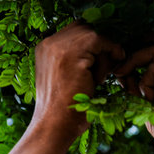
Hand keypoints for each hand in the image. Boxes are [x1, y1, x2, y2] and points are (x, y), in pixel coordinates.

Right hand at [33, 22, 124, 140]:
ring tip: (100, 77)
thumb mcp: (66, 77)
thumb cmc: (64, 108)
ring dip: (103, 53)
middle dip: (99, 45)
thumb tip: (103, 48)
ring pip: (93, 33)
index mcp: (44, 48)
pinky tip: (107, 74)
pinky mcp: (71, 54)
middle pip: (84, 27)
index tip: (103, 59)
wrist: (54, 126)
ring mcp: (57, 46)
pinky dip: (109, 54)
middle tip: (106, 68)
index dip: (92, 42)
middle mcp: (48, 43)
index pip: (75, 30)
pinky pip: (100, 41)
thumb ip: (76, 59)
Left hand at [115, 43, 153, 153]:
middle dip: (134, 52)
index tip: (125, 67)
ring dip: (135, 62)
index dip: (140, 50)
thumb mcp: (153, 108)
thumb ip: (141, 91)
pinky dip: (145, 82)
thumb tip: (124, 78)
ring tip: (127, 81)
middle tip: (119, 70)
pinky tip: (149, 99)